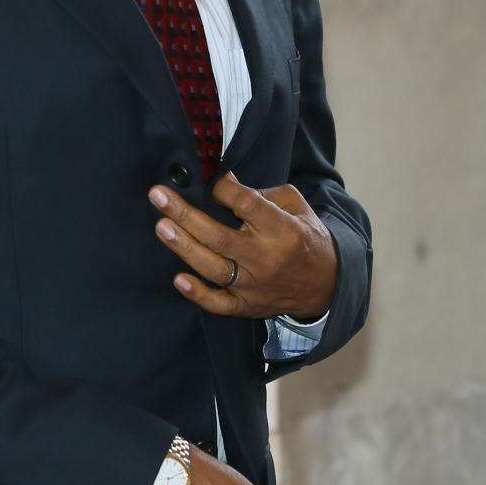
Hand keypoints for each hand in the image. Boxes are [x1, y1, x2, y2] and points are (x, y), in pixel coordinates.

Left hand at [148, 173, 336, 320]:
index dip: (225, 190)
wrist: (327, 285)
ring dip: (184, 247)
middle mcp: (266, 257)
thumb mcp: (294, 206)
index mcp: (282, 229)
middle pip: (219, 236)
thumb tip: (224, 179)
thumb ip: (259, 193)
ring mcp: (255, 285)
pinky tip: (179, 279)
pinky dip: (198, 294)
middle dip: (185, 214)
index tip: (214, 184)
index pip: (246, 205)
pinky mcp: (247, 306)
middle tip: (158, 195)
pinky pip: (219, 304)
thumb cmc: (304, 236)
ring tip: (162, 227)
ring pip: (214, 268)